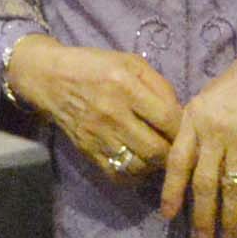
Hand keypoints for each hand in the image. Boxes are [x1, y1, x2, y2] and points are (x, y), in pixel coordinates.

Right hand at [5, 36, 181, 195]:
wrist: (50, 79)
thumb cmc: (95, 66)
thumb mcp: (130, 62)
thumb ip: (159, 85)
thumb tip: (181, 115)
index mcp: (125, 86)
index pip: (167, 119)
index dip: (183, 129)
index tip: (187, 129)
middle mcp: (112, 114)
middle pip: (156, 149)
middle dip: (172, 151)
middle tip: (174, 145)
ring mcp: (98, 136)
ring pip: (139, 166)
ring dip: (154, 165)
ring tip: (157, 154)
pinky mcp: (87, 151)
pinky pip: (118, 174)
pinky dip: (134, 174)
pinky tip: (138, 162)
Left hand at [159, 31, 236, 237]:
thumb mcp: (209, 99)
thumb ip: (195, 129)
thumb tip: (183, 164)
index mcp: (194, 117)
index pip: (177, 161)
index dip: (172, 191)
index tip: (168, 216)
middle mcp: (215, 130)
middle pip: (203, 181)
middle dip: (202, 216)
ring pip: (232, 187)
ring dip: (230, 218)